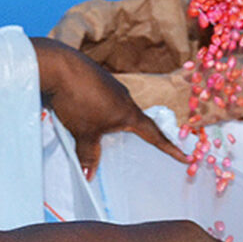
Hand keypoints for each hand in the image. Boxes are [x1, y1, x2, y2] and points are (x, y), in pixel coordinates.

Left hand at [35, 39, 187, 178]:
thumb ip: (88, 154)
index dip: (168, 147)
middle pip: (135, 120)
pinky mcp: (94, 80)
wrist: (58, 66)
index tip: (185, 156)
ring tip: (103, 135)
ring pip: (116, 109)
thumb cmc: (77, 99)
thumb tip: (89, 175)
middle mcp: (123, 97)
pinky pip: (102, 100)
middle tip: (143, 148)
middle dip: (138, 134)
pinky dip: (97, 111)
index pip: (153, 134)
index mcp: (128, 112)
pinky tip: (85, 116)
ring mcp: (109, 86)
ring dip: (112, 122)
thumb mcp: (83, 132)